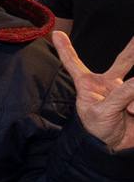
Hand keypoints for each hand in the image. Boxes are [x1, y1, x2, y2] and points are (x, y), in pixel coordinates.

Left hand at [53, 31, 133, 150]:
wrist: (115, 148)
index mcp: (90, 84)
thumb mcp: (101, 112)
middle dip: (133, 47)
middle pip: (124, 59)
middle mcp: (110, 83)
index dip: (66, 49)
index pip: (74, 64)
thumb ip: (120, 95)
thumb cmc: (98, 131)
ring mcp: (128, 90)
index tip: (55, 33)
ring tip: (131, 112)